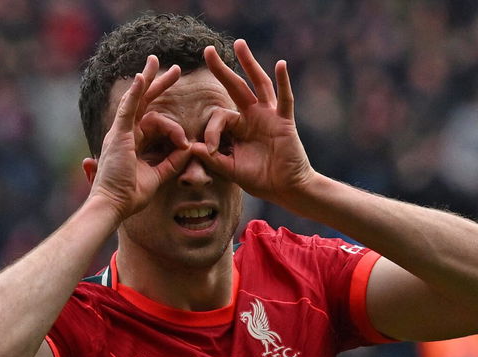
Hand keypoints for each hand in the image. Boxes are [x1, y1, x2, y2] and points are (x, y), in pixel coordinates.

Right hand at [85, 55, 192, 220]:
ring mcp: (120, 132)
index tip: (186, 142)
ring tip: (157, 61)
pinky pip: (128, 109)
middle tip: (175, 69)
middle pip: (143, 102)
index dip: (172, 125)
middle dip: (158, 84)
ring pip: (139, 102)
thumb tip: (190, 149)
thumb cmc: (131, 195)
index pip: (153, 121)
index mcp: (133, 142)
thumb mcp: (158, 176)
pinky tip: (142, 78)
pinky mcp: (119, 135)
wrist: (113, 205)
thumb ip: (173, 162)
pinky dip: (135, 93)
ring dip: (149, 81)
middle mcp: (124, 133)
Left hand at [197, 39, 314, 203]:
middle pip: (236, 87)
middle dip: (221, 69)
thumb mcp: (231, 169)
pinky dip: (284, 81)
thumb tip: (190, 146)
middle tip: (207, 50)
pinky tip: (281, 64)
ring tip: (239, 44)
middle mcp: (253, 117)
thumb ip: (212, 158)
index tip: (210, 150)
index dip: (211, 131)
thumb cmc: (261, 180)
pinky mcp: (284, 121)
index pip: (220, 117)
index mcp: (239, 128)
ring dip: (249, 64)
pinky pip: (285, 99)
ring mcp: (270, 116)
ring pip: (259, 85)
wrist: (287, 190)